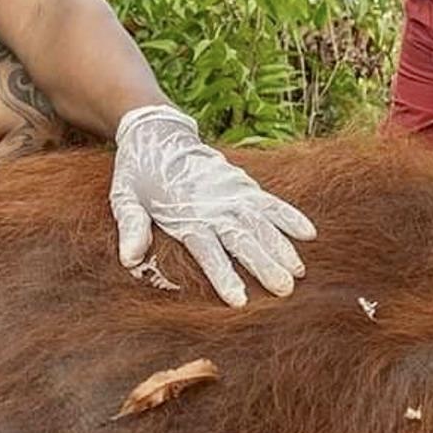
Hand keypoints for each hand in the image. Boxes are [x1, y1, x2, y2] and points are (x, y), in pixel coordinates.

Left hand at [111, 104, 315, 306]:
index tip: (240, 300)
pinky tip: (309, 233)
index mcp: (185, 215)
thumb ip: (132, 226)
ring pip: (262, 223)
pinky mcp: (242, 183)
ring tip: (299, 271)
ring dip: (282, 246)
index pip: (208, 251)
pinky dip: (290, 215)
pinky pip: (270, 201)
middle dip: (265, 265)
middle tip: (285, 290)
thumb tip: (130, 259)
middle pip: (243, 240)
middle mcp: (214, 206)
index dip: (224, 275)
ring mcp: (231, 193)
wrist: (158, 132)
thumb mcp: (124, 197)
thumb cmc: (139, 172)